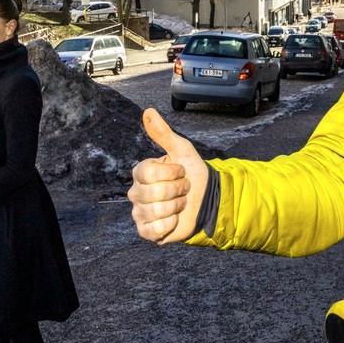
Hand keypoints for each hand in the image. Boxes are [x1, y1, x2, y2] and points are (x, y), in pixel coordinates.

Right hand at [128, 108, 206, 243]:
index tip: (181, 172)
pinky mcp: (146, 231)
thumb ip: (163, 133)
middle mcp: (136, 193)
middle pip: (154, 192)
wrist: (207, 199)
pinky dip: (170, 225)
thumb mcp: (181, 150)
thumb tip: (148, 111)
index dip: (171, 173)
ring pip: (156, 211)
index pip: (148, 172)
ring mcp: (140, 213)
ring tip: (181, 203)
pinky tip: (175, 219)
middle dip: (177, 190)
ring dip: (177, 207)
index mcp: (141, 173)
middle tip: (184, 189)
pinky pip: (154, 229)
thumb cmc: (192, 173)